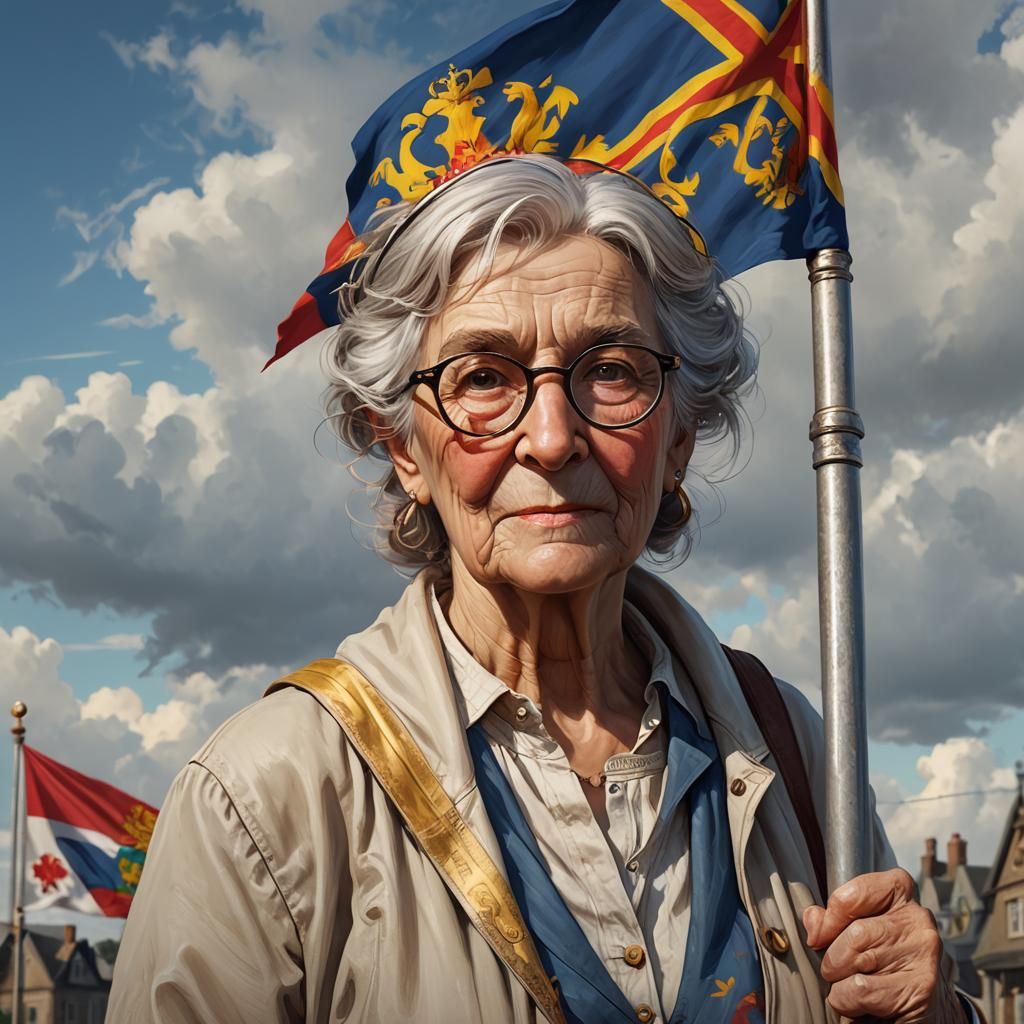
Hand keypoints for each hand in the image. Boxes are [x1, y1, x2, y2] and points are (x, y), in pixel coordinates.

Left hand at [802, 868, 964, 1022]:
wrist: (929, 1008)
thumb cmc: (886, 961)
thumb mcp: (860, 931)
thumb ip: (832, 919)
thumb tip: (814, 920)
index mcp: (899, 893)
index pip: (853, 893)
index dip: (831, 917)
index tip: (822, 936)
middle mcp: (917, 918)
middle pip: (854, 933)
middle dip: (835, 958)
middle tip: (838, 971)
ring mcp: (923, 953)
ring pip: (856, 961)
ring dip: (840, 981)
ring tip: (851, 986)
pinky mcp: (921, 988)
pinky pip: (861, 990)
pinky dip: (847, 1001)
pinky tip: (860, 1004)